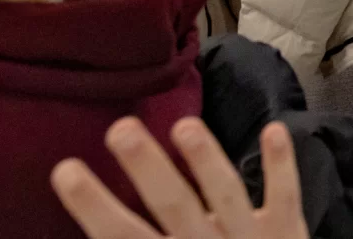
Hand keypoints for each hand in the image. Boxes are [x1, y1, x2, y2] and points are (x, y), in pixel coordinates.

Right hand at [50, 116, 307, 238]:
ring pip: (226, 196)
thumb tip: (99, 230)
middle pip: (173, 206)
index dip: (92, 206)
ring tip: (185, 125)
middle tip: (121, 128)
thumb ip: (131, 238)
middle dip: (148, 168)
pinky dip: (281, 165)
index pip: (120, 235)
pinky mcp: (286, 232)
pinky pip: (285, 197)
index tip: (65, 169)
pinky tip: (274, 129)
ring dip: (206, 161)